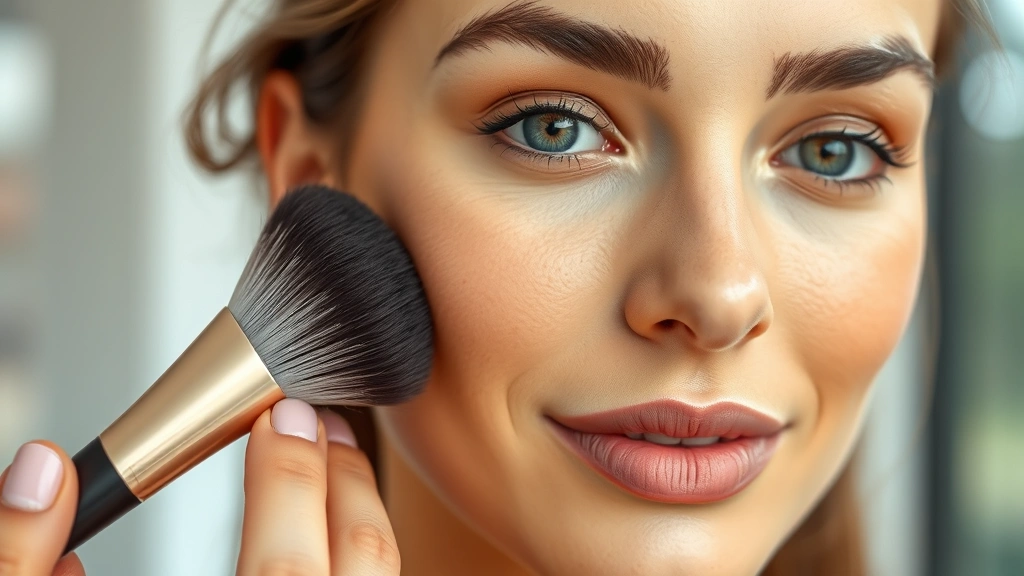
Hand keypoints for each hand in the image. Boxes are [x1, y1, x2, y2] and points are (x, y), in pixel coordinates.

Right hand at [0, 399, 399, 575]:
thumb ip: (19, 561)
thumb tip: (44, 470)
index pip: (284, 574)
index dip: (293, 482)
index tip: (284, 418)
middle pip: (356, 568)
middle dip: (340, 480)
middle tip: (317, 419)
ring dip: (362, 512)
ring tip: (333, 456)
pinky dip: (360, 553)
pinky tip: (337, 527)